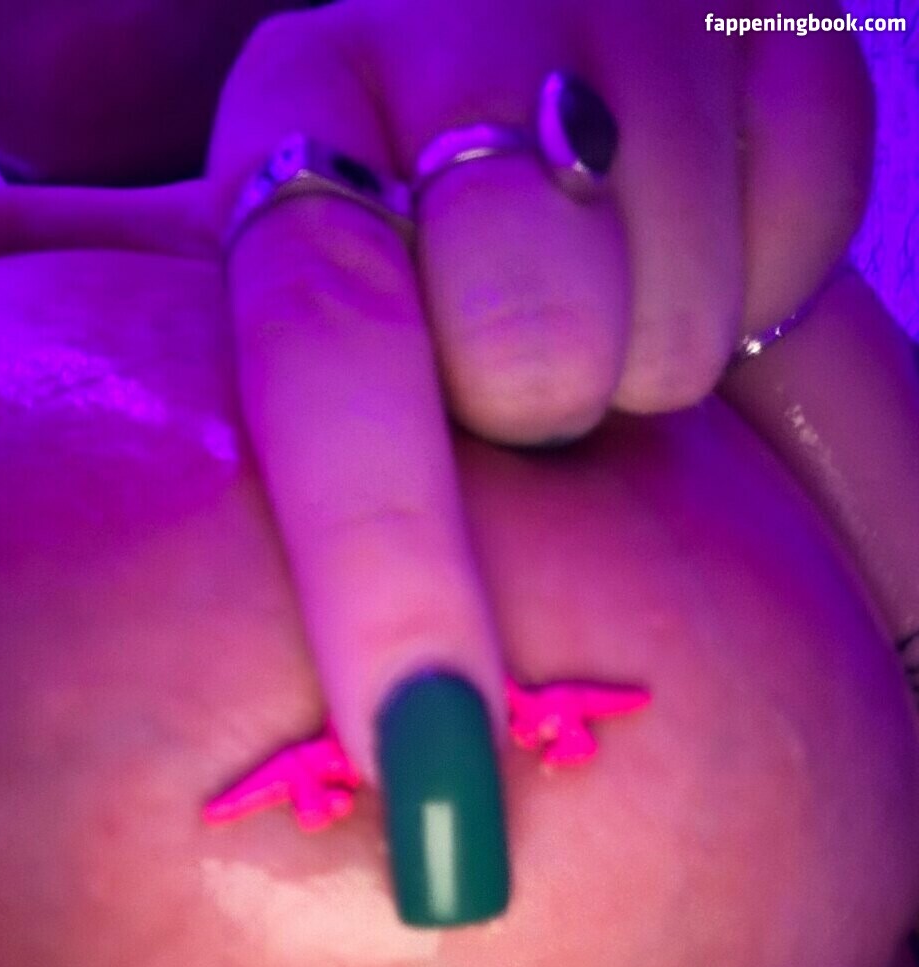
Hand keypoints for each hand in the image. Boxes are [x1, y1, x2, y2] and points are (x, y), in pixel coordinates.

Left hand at [201, 0, 873, 885]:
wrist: (563, 73)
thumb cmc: (439, 243)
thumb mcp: (345, 332)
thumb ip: (275, 434)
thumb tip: (373, 655)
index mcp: (296, 140)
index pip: (331, 349)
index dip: (383, 566)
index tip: (432, 770)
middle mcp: (427, 46)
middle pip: (531, 338)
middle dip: (557, 415)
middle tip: (543, 393)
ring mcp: (598, 19)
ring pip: (676, 301)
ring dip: (666, 348)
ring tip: (614, 310)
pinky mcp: (753, 17)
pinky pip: (812, 189)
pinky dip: (777, 255)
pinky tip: (700, 234)